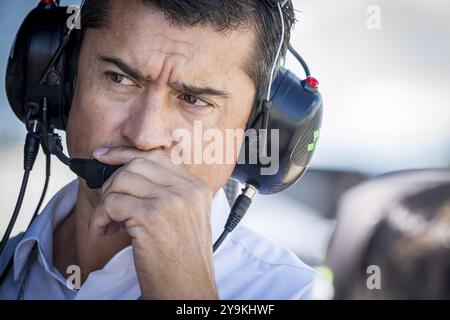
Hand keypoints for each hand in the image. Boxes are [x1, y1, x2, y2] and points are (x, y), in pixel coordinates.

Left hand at [89, 147, 218, 298]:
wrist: (189, 289)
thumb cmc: (183, 260)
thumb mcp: (185, 219)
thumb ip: (168, 193)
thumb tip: (128, 175)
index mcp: (197, 188)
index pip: (157, 156)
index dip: (126, 154)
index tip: (105, 156)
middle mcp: (187, 190)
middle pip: (137, 164)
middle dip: (113, 180)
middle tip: (108, 203)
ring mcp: (171, 201)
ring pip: (122, 180)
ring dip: (106, 202)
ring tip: (108, 223)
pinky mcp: (152, 217)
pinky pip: (112, 203)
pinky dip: (99, 218)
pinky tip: (104, 232)